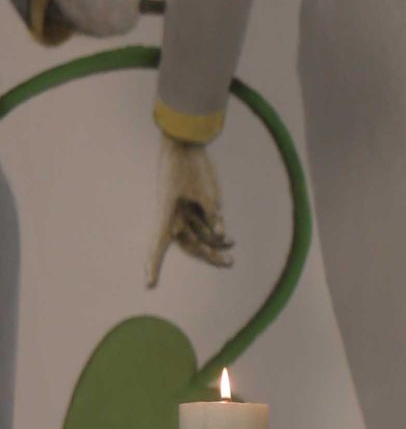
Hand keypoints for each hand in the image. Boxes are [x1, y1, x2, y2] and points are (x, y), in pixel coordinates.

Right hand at [148, 136, 232, 287]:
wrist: (188, 144)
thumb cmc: (191, 167)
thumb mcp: (208, 194)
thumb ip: (215, 215)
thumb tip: (222, 235)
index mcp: (166, 214)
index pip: (159, 245)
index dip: (154, 264)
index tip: (150, 283)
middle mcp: (174, 216)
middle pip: (190, 244)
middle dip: (208, 255)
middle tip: (228, 264)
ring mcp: (186, 211)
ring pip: (200, 236)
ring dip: (216, 245)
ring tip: (230, 255)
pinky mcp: (196, 205)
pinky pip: (206, 224)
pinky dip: (217, 230)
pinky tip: (228, 239)